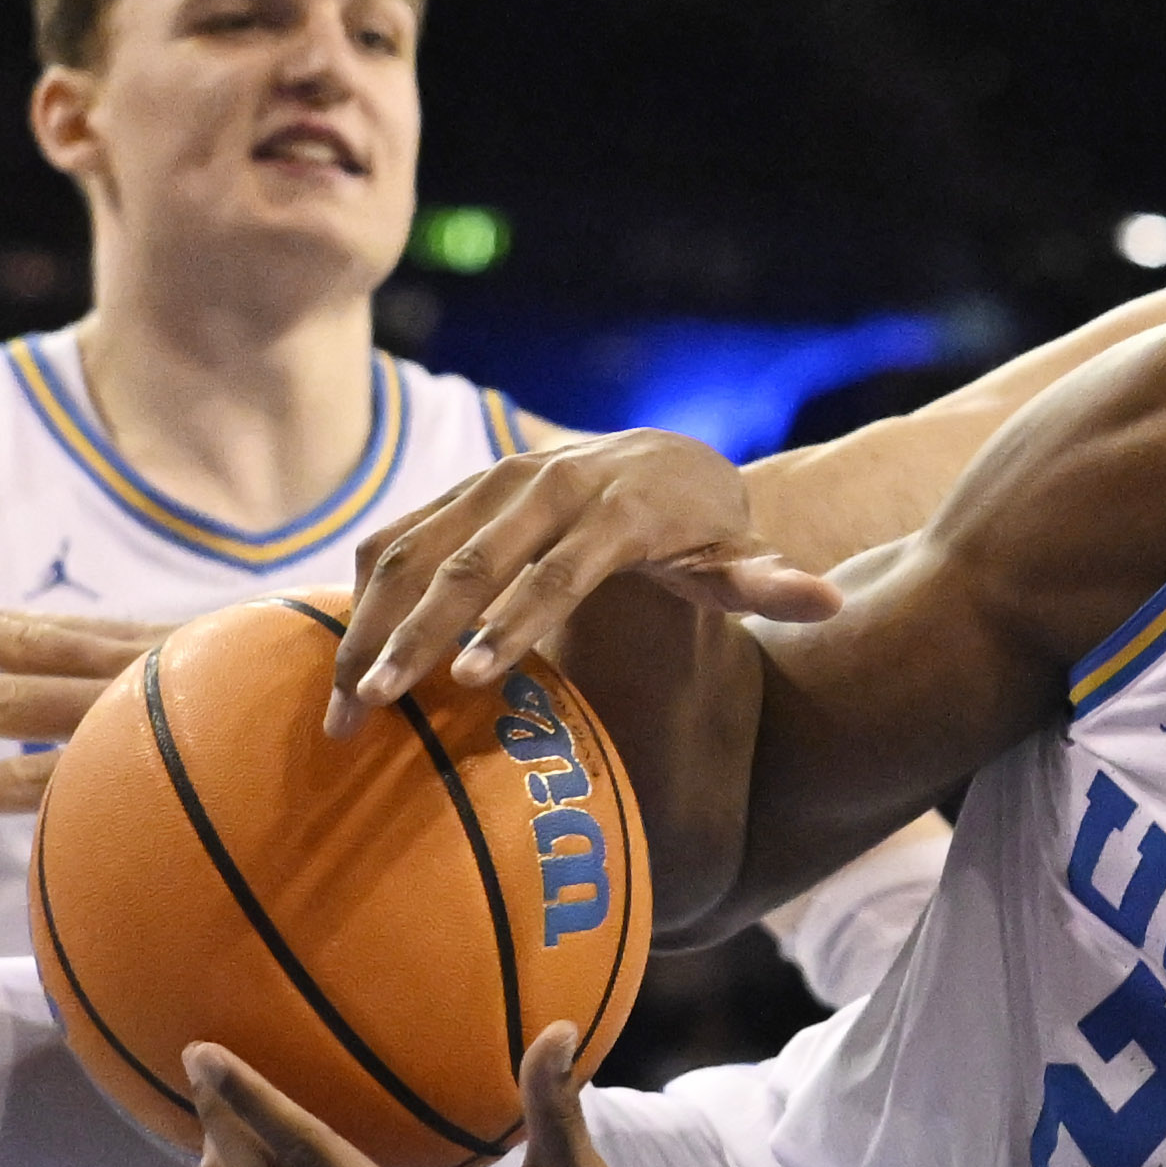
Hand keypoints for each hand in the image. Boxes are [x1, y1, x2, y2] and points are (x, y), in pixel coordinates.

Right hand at [326, 435, 842, 734]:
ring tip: (340, 707)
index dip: (510, 626)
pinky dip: (357, 598)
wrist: (660, 457)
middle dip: (412, 638)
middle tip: (372, 708)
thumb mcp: (738, 560)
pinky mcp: (455, 491)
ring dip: (368, 627)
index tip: (465, 682)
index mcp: (610, 508)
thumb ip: (771, 586)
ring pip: (412, 551)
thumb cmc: (701, 534)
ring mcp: (488, 482)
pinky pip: (393, 540)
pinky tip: (334, 663)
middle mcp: (540, 484)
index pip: (554, 573)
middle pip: (466, 564)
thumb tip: (831, 601)